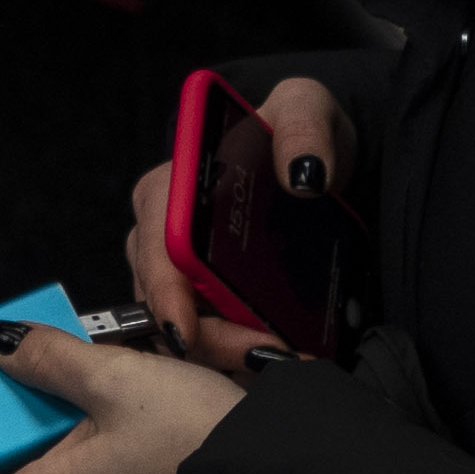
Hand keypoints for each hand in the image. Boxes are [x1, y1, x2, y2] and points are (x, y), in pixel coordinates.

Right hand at [127, 71, 355, 337]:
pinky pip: (206, 342)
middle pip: (164, 307)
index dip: (167, 298)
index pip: (155, 253)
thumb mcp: (306, 110)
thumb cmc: (298, 133)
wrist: (319, 165)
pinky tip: (280, 362)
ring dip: (229, 358)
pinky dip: (239, 359)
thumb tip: (303, 173)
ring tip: (287, 363)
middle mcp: (157, 238)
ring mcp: (176, 277)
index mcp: (166, 191)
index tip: (187, 336)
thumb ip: (303, 128)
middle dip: (212, 342)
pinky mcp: (201, 303)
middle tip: (274, 357)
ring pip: (182, 334)